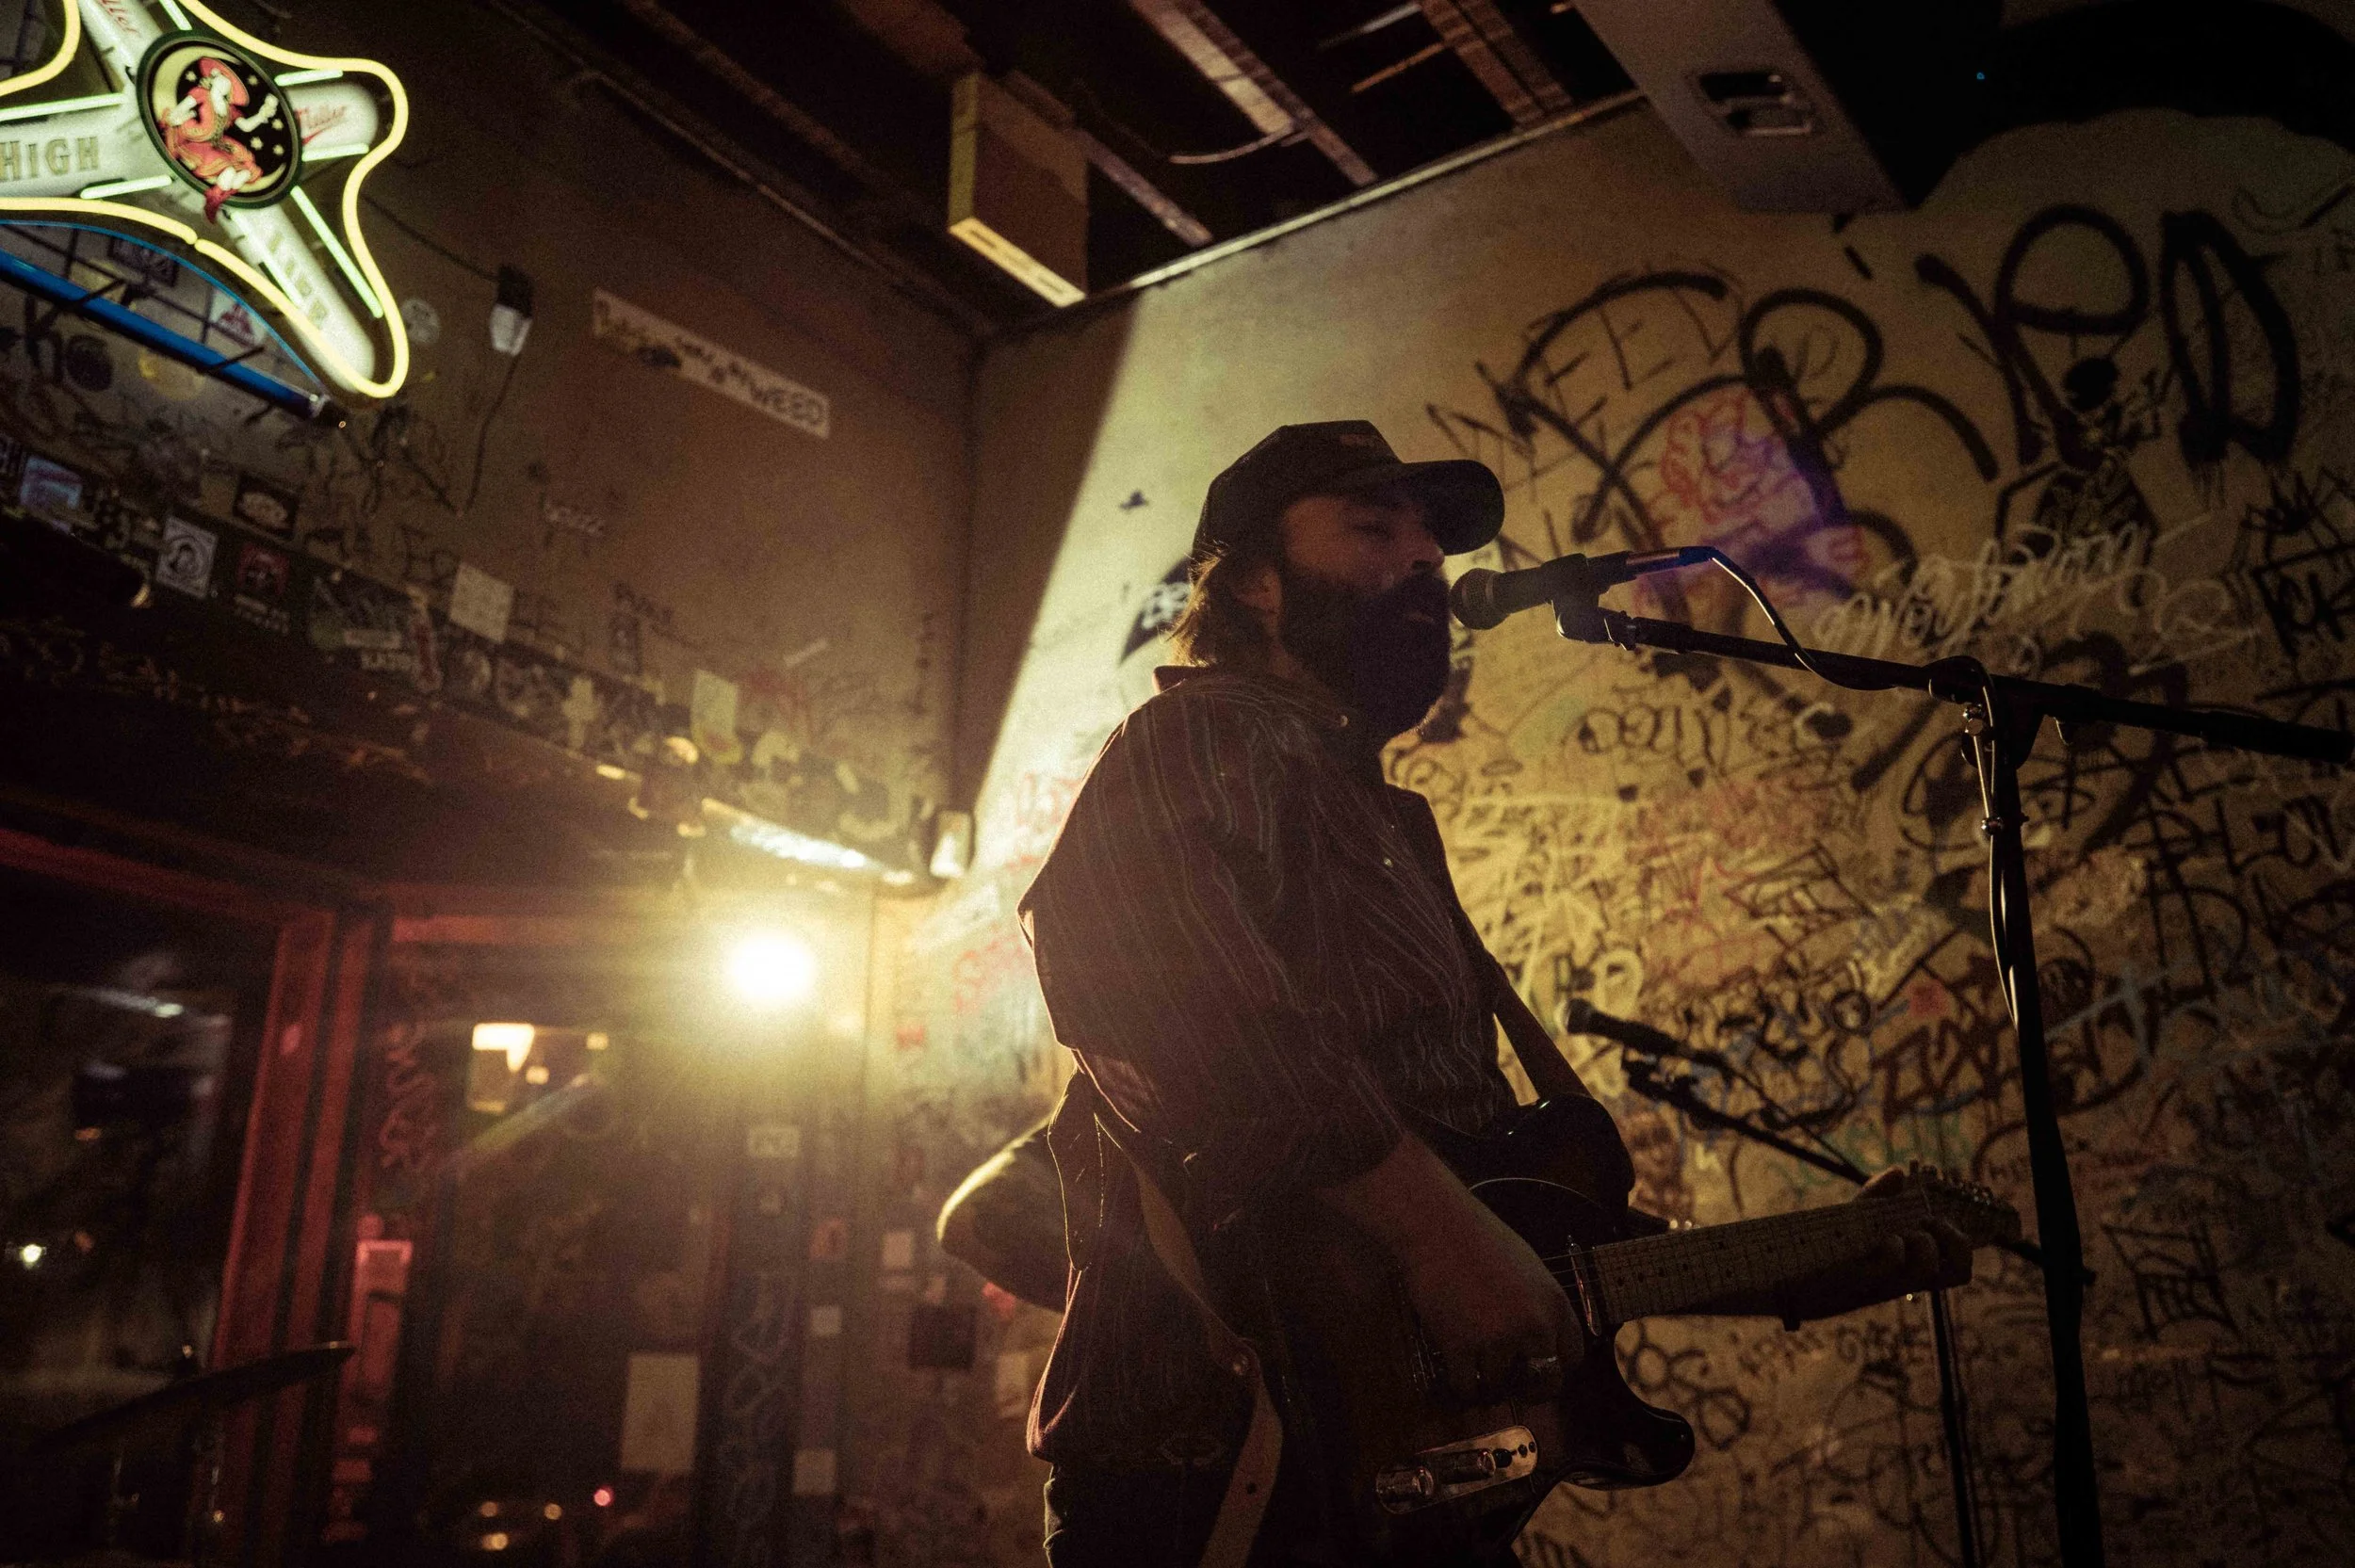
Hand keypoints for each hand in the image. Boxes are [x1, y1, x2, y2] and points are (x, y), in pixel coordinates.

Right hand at [1318, 1135, 1582, 1405]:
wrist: (1436, 1228)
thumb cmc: (1480, 1238)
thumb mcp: (1528, 1268)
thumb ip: (1538, 1304)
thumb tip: (1537, 1337)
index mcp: (1554, 1303)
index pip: (1572, 1356)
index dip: (1558, 1367)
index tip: (1542, 1369)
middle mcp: (1533, 1327)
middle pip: (1545, 1380)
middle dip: (1530, 1388)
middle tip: (1514, 1386)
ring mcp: (1497, 1339)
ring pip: (1500, 1384)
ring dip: (1489, 1383)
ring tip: (1477, 1372)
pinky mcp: (1460, 1347)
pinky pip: (1466, 1386)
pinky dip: (1462, 1387)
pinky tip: (1458, 1376)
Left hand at [1776, 1165, 1973, 1324]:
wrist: (1778, 1277)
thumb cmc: (1822, 1249)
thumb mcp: (1853, 1220)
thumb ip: (1876, 1195)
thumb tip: (1899, 1172)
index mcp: (1906, 1269)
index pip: (1958, 1267)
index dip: (1963, 1244)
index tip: (1939, 1220)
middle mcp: (1901, 1282)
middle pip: (1961, 1272)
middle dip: (1954, 1240)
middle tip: (1927, 1224)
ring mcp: (1883, 1286)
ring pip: (1930, 1270)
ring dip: (1925, 1244)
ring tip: (1901, 1233)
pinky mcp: (1858, 1284)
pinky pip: (1891, 1265)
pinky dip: (1893, 1247)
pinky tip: (1882, 1241)